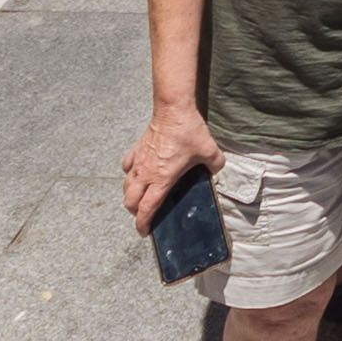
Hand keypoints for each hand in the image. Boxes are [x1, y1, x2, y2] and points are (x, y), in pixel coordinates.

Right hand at [120, 105, 221, 229]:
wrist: (173, 109)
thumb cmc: (189, 131)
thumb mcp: (210, 152)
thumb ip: (215, 166)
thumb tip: (215, 171)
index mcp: (162, 179)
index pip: (146, 208)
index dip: (143, 223)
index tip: (144, 231)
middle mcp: (146, 173)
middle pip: (129, 201)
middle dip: (134, 213)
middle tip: (143, 215)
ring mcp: (139, 161)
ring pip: (125, 186)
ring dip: (130, 196)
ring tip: (139, 198)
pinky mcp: (136, 149)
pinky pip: (127, 167)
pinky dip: (129, 174)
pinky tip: (137, 173)